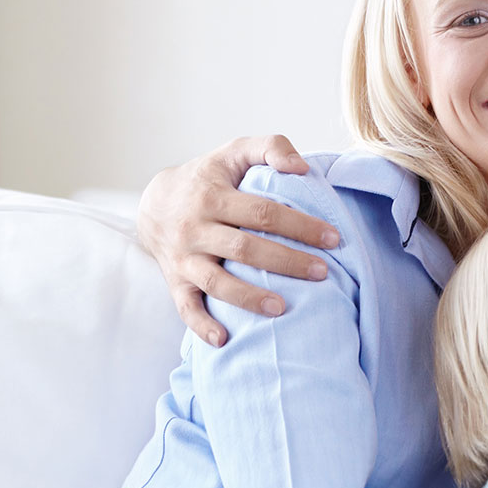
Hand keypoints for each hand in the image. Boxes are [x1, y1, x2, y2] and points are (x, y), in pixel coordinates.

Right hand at [135, 135, 340, 346]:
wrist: (154, 202)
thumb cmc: (208, 176)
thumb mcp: (234, 151)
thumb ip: (270, 147)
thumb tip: (302, 168)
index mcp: (213, 196)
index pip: (262, 212)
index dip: (299, 225)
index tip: (333, 238)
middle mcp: (195, 228)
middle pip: (244, 248)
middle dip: (286, 261)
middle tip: (322, 272)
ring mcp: (183, 258)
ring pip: (216, 282)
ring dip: (249, 297)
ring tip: (282, 309)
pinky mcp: (174, 282)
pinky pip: (185, 308)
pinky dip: (201, 326)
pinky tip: (224, 340)